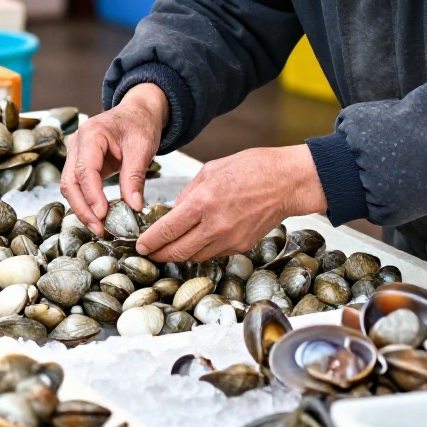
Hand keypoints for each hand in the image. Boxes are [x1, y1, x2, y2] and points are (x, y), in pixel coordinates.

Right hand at [61, 83, 167, 235]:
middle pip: (70, 182)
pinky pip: (78, 186)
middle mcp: (76, 143)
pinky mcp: (80, 163)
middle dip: (83, 208)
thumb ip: (135, 177)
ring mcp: (75, 153)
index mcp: (90, 134)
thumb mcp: (142, 148)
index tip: (103, 215)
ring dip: (82, 209)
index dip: (92, 195)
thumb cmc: (140, 124)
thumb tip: (133, 207)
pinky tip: (98, 217)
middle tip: (100, 230)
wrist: (138, 112)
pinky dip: (86, 202)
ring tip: (100, 228)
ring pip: (70, 187)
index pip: (85, 170)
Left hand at [135, 144, 327, 262]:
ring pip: (194, 257)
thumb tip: (172, 212)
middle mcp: (214, 226)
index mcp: (202, 202)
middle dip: (159, 255)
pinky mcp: (241, 246)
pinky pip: (213, 254)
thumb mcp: (210, 171)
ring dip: (179, 254)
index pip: (166, 231)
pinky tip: (197, 240)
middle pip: (177, 252)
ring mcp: (229, 239)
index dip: (149, 242)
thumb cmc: (251, 169)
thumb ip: (188, 194)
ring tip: (170, 247)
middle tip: (149, 252)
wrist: (286, 182)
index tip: (140, 245)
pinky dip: (201, 250)